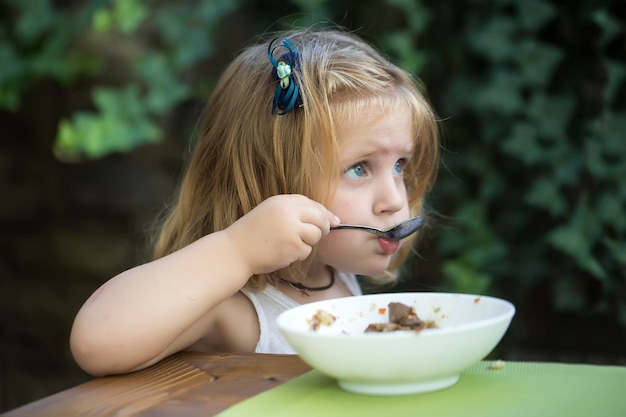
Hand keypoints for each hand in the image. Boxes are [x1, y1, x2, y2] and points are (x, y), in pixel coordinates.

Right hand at [225, 195, 339, 274]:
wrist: (235, 251)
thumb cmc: (254, 233)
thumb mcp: (272, 212)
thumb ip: (297, 211)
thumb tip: (333, 218)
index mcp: (282, 201)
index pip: (312, 204)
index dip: (323, 213)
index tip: (330, 221)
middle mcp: (288, 213)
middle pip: (320, 218)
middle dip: (323, 228)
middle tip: (315, 234)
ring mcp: (291, 230)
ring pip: (315, 235)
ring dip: (308, 242)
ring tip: (290, 244)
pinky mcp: (292, 247)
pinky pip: (306, 251)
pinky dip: (298, 254)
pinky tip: (283, 252)